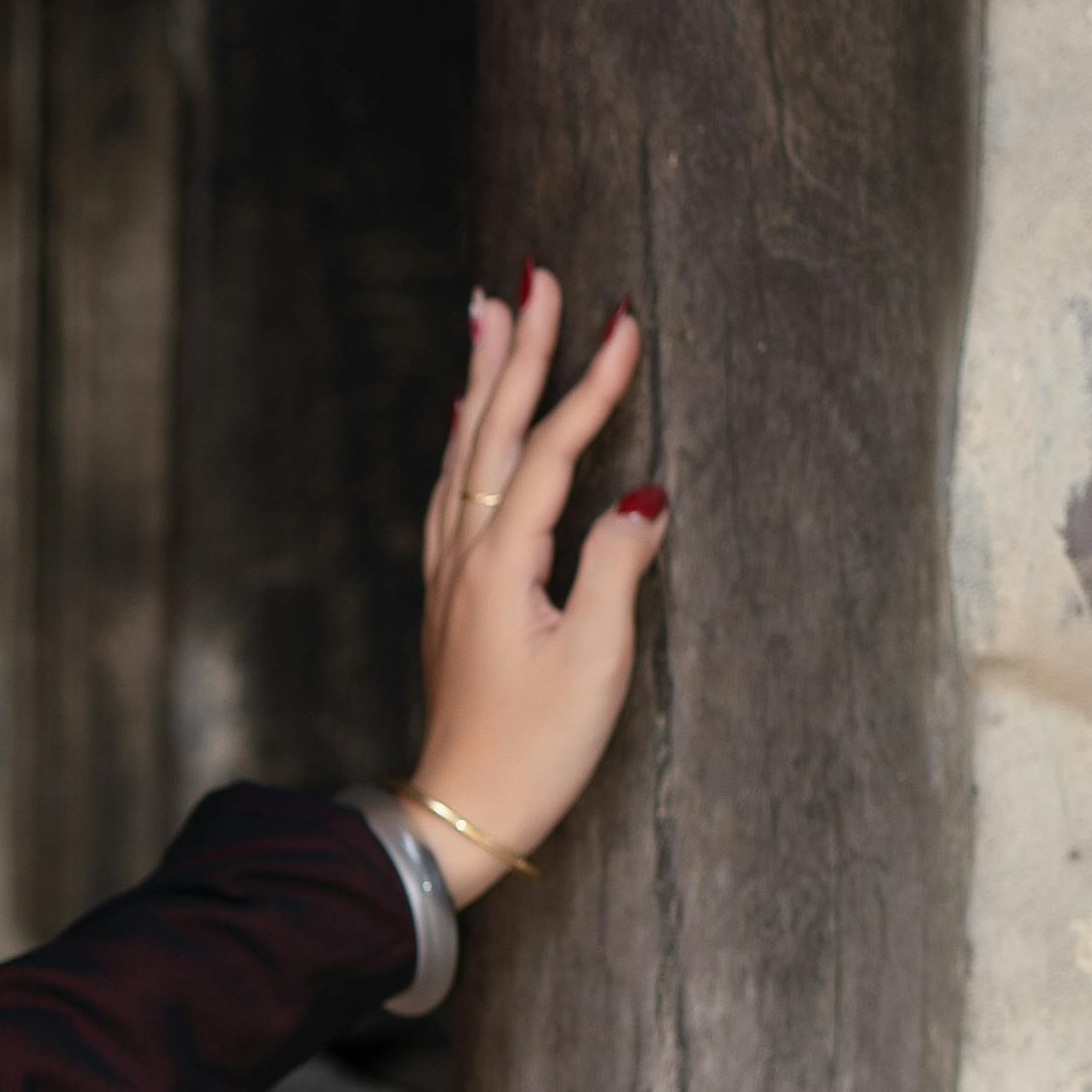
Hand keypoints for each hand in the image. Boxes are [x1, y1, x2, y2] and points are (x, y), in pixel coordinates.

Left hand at [408, 267, 669, 899]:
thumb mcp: (593, 664)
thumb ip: (616, 570)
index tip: (621, 318)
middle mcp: (463, 557)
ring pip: (463, 454)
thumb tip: (643, 497)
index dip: (589, 383)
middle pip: (492, 431)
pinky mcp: (447, 598)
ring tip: (486, 315)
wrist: (461, 816)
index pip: (553, 451)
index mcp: (500, 565)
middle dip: (518, 349)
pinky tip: (464, 425)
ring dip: (481, 381)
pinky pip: (451, 493)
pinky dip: (463, 441)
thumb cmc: (534, 751)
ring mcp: (448, 576)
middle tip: (533, 275)